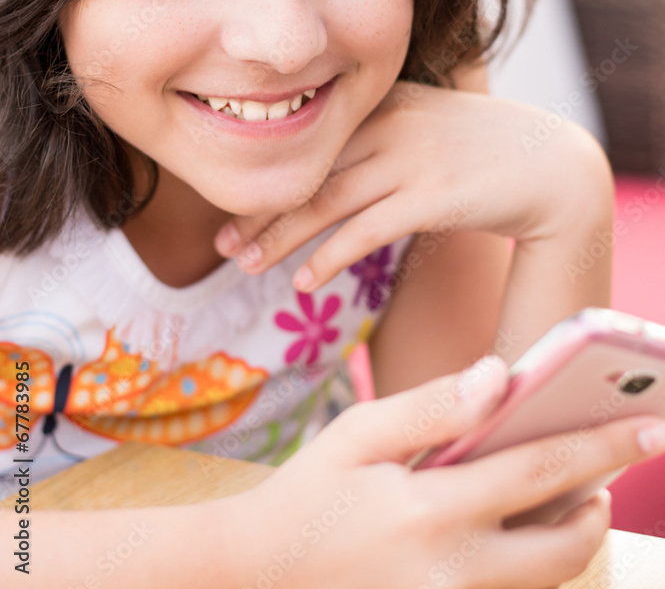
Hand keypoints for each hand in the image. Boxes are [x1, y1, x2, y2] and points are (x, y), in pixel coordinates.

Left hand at [214, 83, 612, 334]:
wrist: (550, 165)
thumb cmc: (481, 150)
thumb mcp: (424, 124)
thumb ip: (377, 135)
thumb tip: (329, 170)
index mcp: (382, 101)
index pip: (309, 142)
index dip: (266, 177)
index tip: (231, 208)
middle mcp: (389, 124)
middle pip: (308, 172)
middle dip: (260, 211)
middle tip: (224, 244)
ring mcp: (410, 159)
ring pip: (326, 202)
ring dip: (281, 238)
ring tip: (245, 267)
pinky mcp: (432, 196)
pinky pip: (365, 230)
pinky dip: (329, 257)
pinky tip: (304, 281)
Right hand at [223, 356, 664, 588]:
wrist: (258, 576)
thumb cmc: (309, 493)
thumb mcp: (357, 434)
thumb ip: (431, 406)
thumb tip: (500, 374)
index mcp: (431, 511)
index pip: (540, 473)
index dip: (602, 446)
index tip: (648, 426)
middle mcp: (452, 572)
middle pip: (564, 547)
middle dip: (604, 504)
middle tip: (615, 469)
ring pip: (546, 580)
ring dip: (574, 535)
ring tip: (578, 494)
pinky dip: (535, 562)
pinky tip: (524, 526)